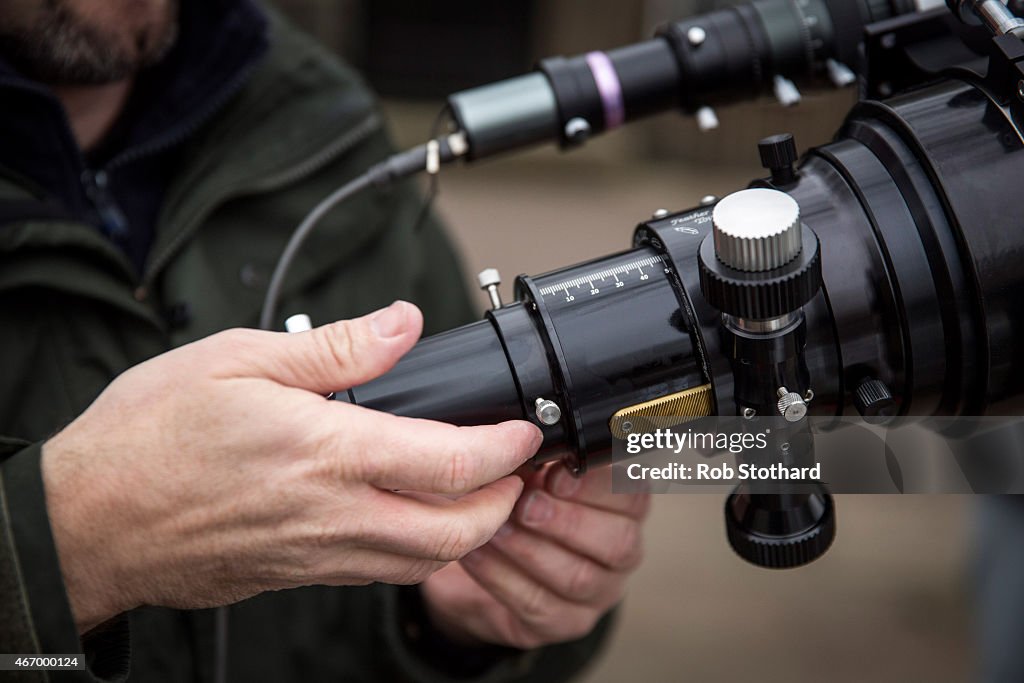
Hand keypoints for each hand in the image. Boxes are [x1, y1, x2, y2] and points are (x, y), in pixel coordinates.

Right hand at [41, 301, 541, 632]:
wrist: (89, 521)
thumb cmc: (150, 437)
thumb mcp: (238, 360)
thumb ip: (334, 347)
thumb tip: (402, 324)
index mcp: (328, 453)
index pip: (452, 463)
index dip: (505, 449)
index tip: (524, 431)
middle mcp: (334, 515)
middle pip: (458, 531)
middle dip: (505, 503)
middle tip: (514, 468)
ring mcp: (319, 555)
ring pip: (426, 562)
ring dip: (469, 532)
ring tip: (479, 493)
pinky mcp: (300, 575)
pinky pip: (381, 573)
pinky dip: (420, 550)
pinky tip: (414, 517)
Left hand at [421, 463, 648, 649]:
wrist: (481, 556)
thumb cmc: (511, 503)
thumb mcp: (528, 470)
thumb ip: (540, 458)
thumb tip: (526, 436)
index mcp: (622, 504)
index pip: (632, 494)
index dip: (597, 485)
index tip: (556, 472)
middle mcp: (619, 549)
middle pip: (618, 541)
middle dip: (567, 520)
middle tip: (525, 503)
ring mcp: (596, 591)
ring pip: (579, 577)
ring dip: (530, 548)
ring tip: (495, 527)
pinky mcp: (563, 622)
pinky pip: (539, 604)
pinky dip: (502, 576)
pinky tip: (477, 553)